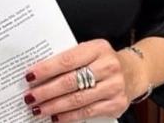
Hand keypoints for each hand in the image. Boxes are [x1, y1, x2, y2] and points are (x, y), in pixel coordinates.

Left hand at [23, 39, 138, 121]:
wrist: (133, 71)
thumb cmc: (103, 61)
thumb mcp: (90, 51)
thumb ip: (70, 59)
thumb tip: (39, 74)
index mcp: (98, 48)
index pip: (67, 60)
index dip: (46, 69)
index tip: (30, 76)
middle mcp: (108, 66)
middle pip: (70, 81)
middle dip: (46, 91)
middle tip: (30, 96)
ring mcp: (114, 86)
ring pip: (77, 99)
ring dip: (54, 106)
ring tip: (38, 108)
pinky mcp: (116, 104)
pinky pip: (87, 112)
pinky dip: (68, 116)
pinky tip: (55, 117)